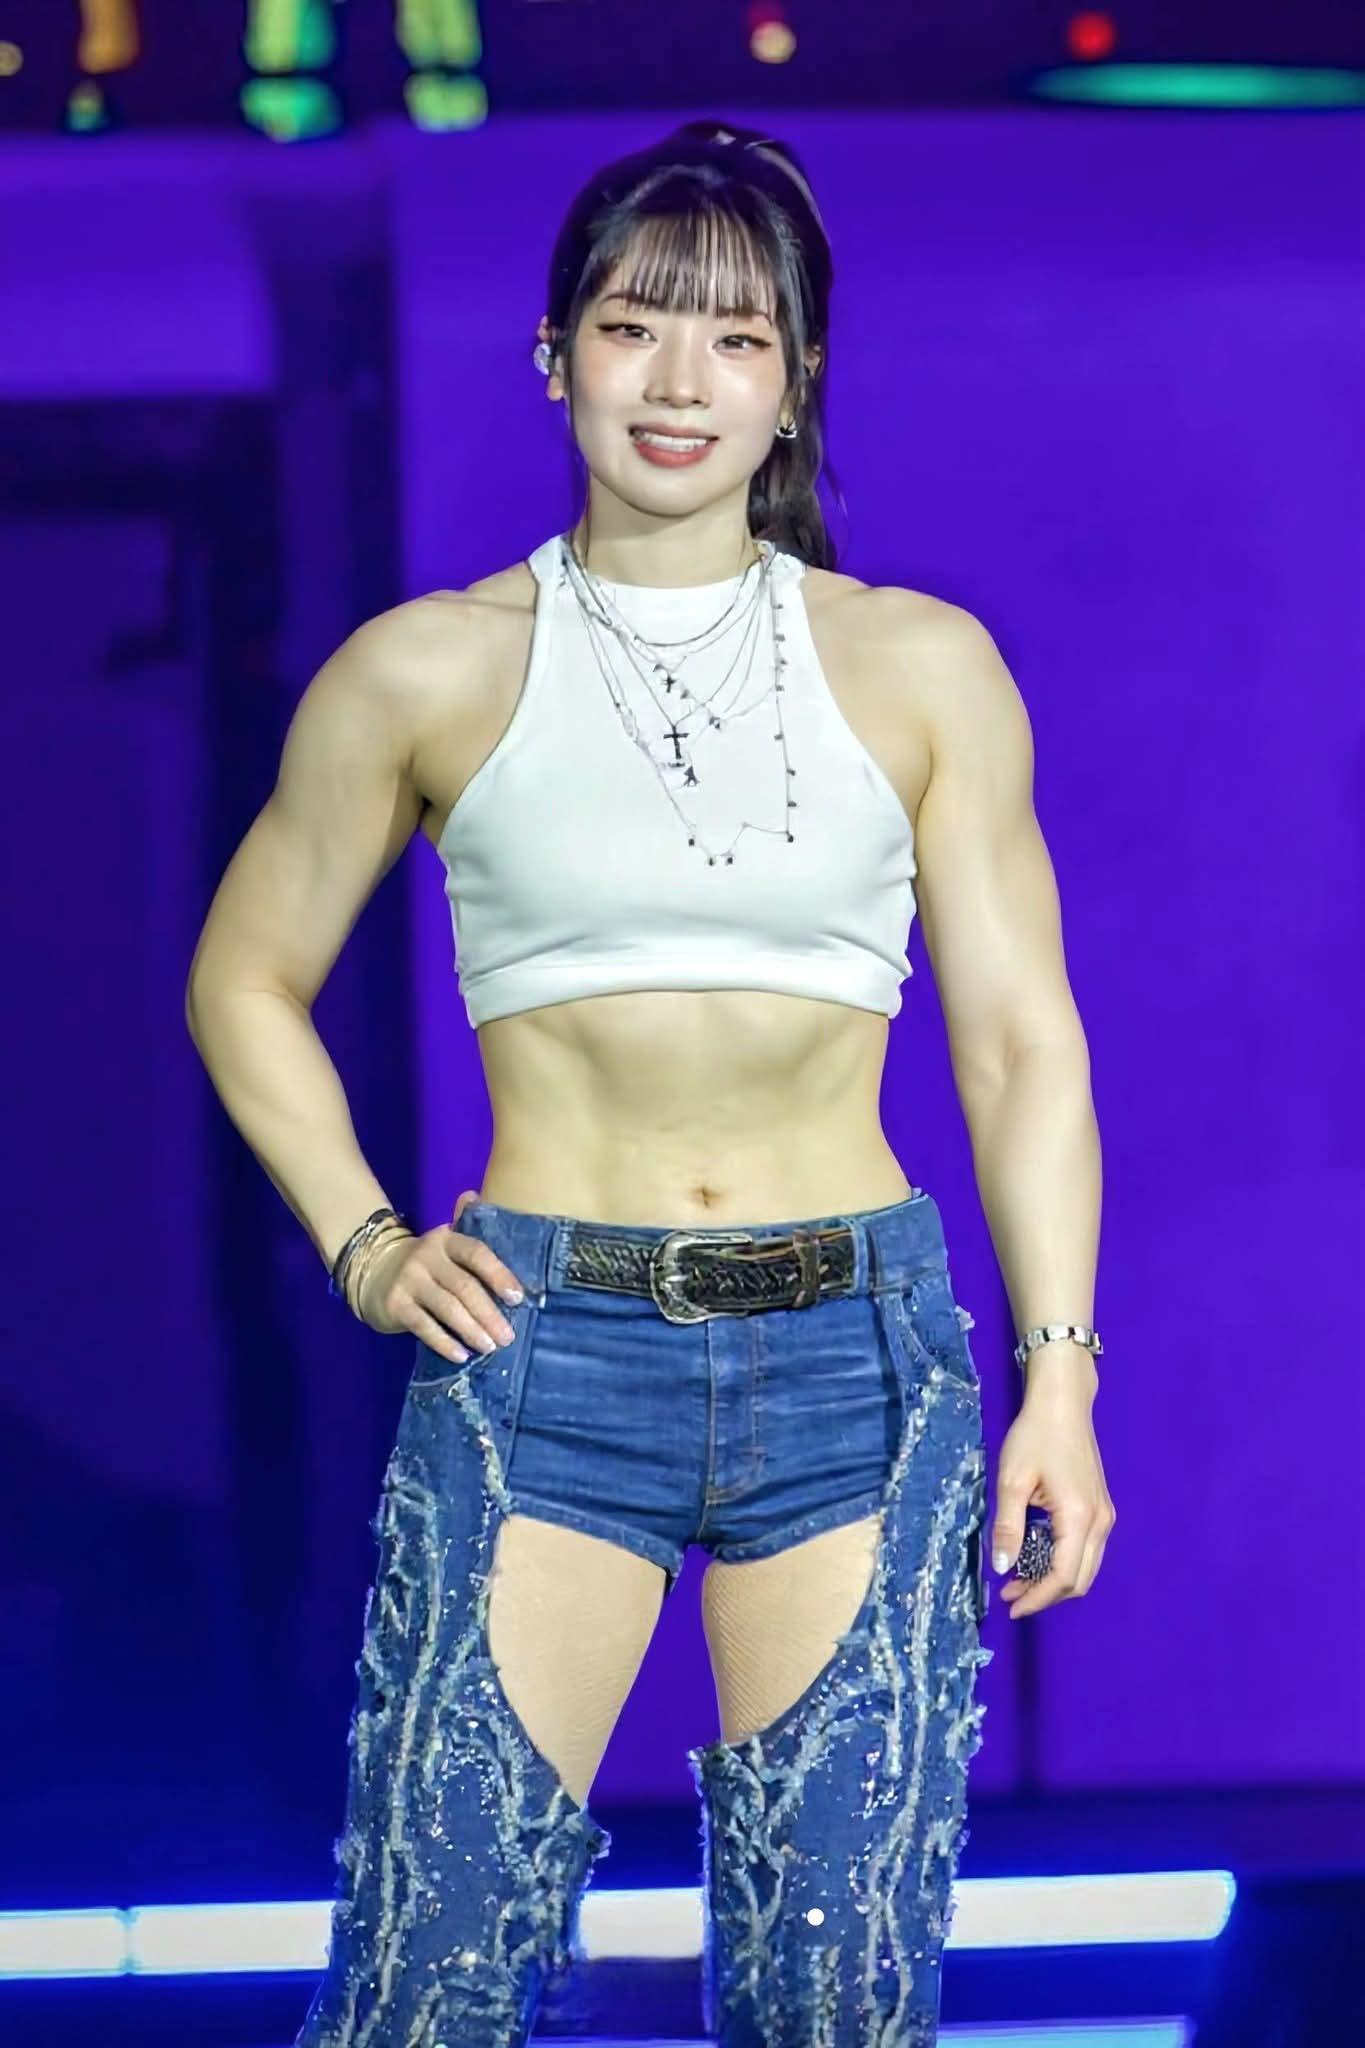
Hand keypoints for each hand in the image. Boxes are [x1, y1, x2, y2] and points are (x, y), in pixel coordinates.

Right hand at [354, 1189, 528, 1363]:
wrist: (373, 1270)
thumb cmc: (427, 1263)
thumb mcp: (446, 1245)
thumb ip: (467, 1231)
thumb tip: (475, 1196)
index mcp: (446, 1240)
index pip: (476, 1253)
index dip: (499, 1275)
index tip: (518, 1298)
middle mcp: (427, 1257)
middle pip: (464, 1286)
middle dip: (489, 1313)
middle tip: (507, 1337)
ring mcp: (409, 1281)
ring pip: (447, 1308)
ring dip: (471, 1330)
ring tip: (489, 1347)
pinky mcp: (395, 1304)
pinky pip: (424, 1326)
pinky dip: (444, 1342)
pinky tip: (460, 1355)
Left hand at [990, 1356, 1116, 1619]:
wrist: (1063, 1403)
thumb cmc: (1035, 1436)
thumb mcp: (1012, 1480)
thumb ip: (1008, 1527)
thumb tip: (1001, 1568)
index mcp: (1079, 1518)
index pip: (1062, 1577)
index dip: (1037, 1598)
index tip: (1009, 1605)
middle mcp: (1100, 1523)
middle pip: (1079, 1580)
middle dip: (1045, 1594)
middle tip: (1009, 1594)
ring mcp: (1104, 1516)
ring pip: (1085, 1567)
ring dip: (1054, 1581)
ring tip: (1017, 1579)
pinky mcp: (1100, 1508)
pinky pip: (1085, 1550)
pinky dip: (1062, 1563)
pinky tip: (1035, 1556)